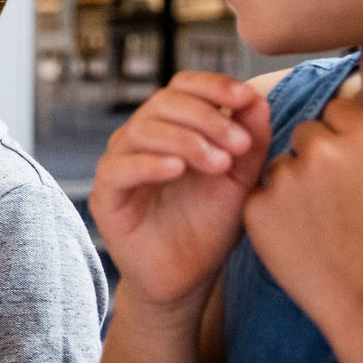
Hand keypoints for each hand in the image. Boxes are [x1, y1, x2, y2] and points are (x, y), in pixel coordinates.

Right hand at [92, 72, 269, 316]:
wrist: (188, 277)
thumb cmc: (211, 225)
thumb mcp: (241, 180)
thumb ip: (250, 141)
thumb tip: (257, 99)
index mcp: (173, 126)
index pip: (183, 86)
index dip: (213, 85)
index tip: (247, 99)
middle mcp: (141, 137)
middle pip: (164, 101)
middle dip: (207, 117)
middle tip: (239, 144)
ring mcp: (120, 163)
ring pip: (142, 130)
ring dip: (185, 139)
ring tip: (218, 164)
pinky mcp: (105, 194)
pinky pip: (119, 167)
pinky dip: (148, 163)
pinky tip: (177, 170)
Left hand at [244, 97, 362, 343]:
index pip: (338, 111)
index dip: (344, 136)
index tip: (350, 165)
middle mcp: (322, 151)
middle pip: (306, 134)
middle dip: (316, 157)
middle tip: (334, 199)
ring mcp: (286, 179)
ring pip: (281, 166)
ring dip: (293, 185)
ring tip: (321, 225)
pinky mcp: (257, 207)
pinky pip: (262, 197)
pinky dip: (275, 213)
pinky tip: (301, 238)